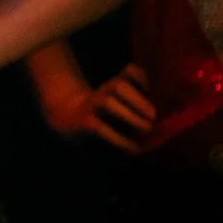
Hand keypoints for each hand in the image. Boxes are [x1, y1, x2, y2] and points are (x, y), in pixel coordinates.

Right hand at [39, 61, 154, 153]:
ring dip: (130, 115)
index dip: (142, 78)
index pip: (130, 73)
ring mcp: (91, 106)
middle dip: (138, 99)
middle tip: (154, 116)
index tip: (152, 91)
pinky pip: (101, 128)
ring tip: (147, 128)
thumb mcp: (117, 102)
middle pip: (118, 85)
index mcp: (114, 86)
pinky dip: (120, 139)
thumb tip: (159, 118)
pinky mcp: (84, 122)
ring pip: (108, 102)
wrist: (65, 116)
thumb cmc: (101, 112)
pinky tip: (134, 149)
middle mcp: (103, 92)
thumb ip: (137, 102)